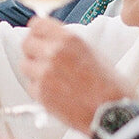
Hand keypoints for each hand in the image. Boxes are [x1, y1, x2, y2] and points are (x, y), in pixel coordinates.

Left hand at [19, 16, 134, 134]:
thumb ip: (69, 45)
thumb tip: (53, 42)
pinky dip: (39, 89)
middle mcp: (54, 53)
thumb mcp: (93, 53)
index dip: (37, 32)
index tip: (37, 37)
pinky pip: (30, 86)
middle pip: (26, 43)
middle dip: (33, 51)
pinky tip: (54, 92)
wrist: (113, 113)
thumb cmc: (111, 87)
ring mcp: (44, 73)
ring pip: (25, 65)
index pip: (37, 24)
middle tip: (41, 59)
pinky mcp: (40, 93)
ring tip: (50, 78)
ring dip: (34, 70)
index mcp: (69, 39)